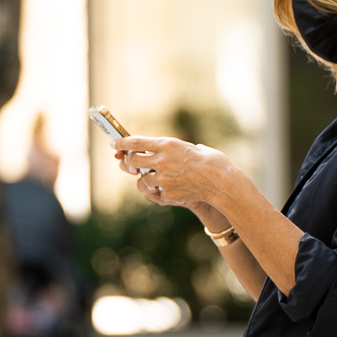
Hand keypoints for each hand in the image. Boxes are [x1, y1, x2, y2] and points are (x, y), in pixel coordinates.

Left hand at [112, 135, 235, 211]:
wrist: (222, 183)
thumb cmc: (212, 162)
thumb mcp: (193, 147)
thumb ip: (176, 149)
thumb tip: (167, 151)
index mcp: (167, 144)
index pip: (135, 142)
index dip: (121, 142)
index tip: (114, 143)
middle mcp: (162, 161)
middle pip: (132, 161)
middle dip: (129, 162)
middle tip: (130, 162)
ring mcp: (163, 179)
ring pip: (142, 181)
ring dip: (145, 180)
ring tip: (156, 178)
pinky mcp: (168, 194)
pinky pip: (155, 193)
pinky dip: (159, 192)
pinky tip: (170, 189)